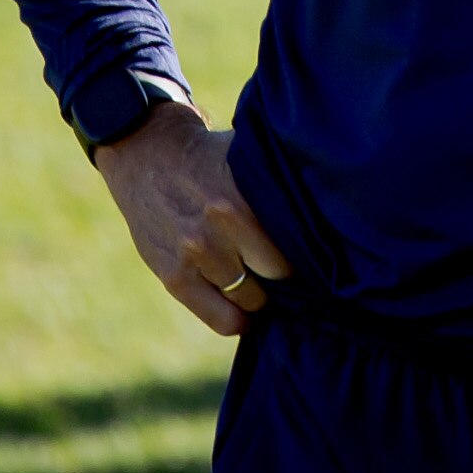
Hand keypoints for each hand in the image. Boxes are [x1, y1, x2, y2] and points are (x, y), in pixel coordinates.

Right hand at [93, 99, 293, 336]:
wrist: (146, 153)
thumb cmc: (209, 158)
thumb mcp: (246, 161)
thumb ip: (276, 189)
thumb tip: (326, 216)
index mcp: (243, 198)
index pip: (294, 247)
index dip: (305, 252)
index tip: (311, 253)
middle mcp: (219, 227)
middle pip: (276, 275)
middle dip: (283, 273)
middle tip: (285, 266)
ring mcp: (194, 254)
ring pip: (251, 299)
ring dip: (260, 294)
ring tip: (263, 282)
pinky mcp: (173, 276)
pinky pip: (220, 318)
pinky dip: (238, 319)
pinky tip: (246, 312)